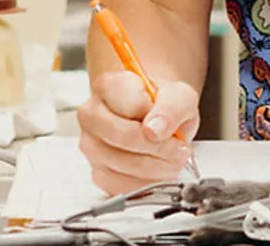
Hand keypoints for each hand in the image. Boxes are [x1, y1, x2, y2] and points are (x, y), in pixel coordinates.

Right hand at [78, 71, 198, 193]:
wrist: (158, 118)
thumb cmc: (162, 105)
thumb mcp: (179, 96)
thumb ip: (171, 107)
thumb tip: (156, 129)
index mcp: (108, 84)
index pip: (130, 104)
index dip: (157, 118)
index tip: (173, 127)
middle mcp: (92, 113)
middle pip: (121, 135)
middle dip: (158, 147)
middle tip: (179, 149)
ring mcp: (90, 143)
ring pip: (119, 162)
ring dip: (154, 167)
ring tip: (172, 160)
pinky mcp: (96, 170)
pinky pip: (116, 184)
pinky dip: (143, 183)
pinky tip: (157, 173)